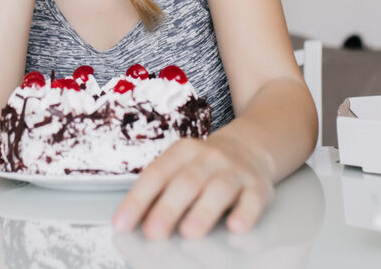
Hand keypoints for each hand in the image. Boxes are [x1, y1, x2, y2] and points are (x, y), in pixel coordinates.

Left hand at [112, 133, 274, 238]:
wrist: (250, 146)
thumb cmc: (204, 165)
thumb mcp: (179, 166)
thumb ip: (158, 190)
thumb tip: (131, 222)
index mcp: (182, 152)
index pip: (156, 175)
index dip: (137, 200)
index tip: (122, 224)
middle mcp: (209, 158)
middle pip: (186, 182)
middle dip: (168, 208)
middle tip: (153, 233)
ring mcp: (235, 171)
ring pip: (219, 189)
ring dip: (203, 211)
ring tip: (189, 232)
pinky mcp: (258, 186)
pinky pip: (253, 199)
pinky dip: (245, 213)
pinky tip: (236, 226)